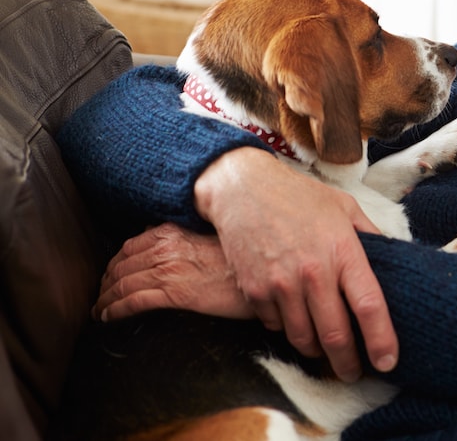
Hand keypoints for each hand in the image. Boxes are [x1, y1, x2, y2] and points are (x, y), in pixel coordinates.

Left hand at [96, 222, 252, 320]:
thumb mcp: (210, 238)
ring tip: (99, 310)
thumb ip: (184, 237)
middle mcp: (166, 248)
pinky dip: (116, 309)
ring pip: (123, 284)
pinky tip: (108, 317)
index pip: (130, 246)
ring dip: (105, 299)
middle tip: (100, 296)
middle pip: (121, 265)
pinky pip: (134, 301)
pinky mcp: (175, 293)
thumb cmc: (240, 259)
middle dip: (106, 282)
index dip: (114, 263)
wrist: (263, 273)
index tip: (110, 275)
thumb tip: (162, 237)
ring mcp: (170, 270)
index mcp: (173, 232)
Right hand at [194, 147, 397, 382]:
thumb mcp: (344, 207)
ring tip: (326, 351)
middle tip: (354, 372)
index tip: (388, 361)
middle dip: (348, 363)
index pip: (369, 306)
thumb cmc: (299, 197)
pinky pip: (276, 328)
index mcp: (343, 251)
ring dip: (317, 352)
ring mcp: (281, 284)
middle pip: (336, 336)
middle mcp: (313, 272)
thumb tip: (395, 259)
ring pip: (304, 339)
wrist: (243, 189)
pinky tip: (296, 321)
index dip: (381, 340)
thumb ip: (371, 237)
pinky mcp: (255, 291)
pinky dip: (288, 330)